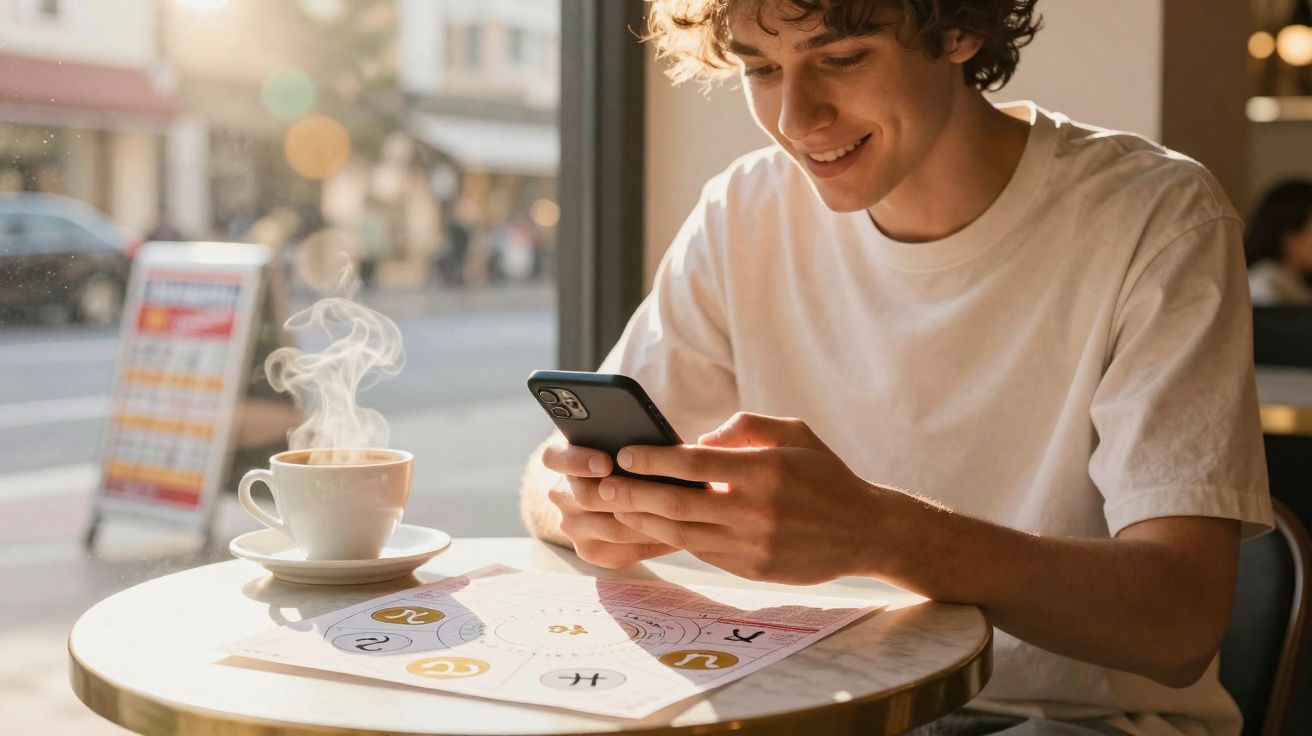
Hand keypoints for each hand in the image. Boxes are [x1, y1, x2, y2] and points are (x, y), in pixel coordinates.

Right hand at [540, 435, 675, 567]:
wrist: (612, 488)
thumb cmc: (626, 457)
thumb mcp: (619, 440)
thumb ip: (626, 438)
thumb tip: (657, 442)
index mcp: (561, 459)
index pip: (554, 457)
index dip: (578, 460)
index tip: (605, 462)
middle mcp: (561, 495)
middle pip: (587, 498)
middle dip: (627, 495)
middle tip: (660, 492)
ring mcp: (573, 526)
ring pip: (611, 529)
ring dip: (648, 521)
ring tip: (682, 514)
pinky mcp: (590, 551)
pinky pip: (622, 552)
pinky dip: (652, 543)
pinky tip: (678, 534)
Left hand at [571, 412, 888, 583]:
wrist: (866, 531)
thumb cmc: (825, 475)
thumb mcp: (794, 433)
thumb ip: (745, 427)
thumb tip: (699, 440)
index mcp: (765, 471)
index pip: (695, 464)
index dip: (654, 459)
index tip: (625, 452)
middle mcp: (756, 511)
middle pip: (678, 504)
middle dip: (634, 494)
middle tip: (605, 485)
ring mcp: (753, 545)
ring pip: (683, 534)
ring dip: (644, 521)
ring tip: (618, 507)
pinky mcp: (752, 569)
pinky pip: (702, 551)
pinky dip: (675, 538)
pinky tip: (653, 526)